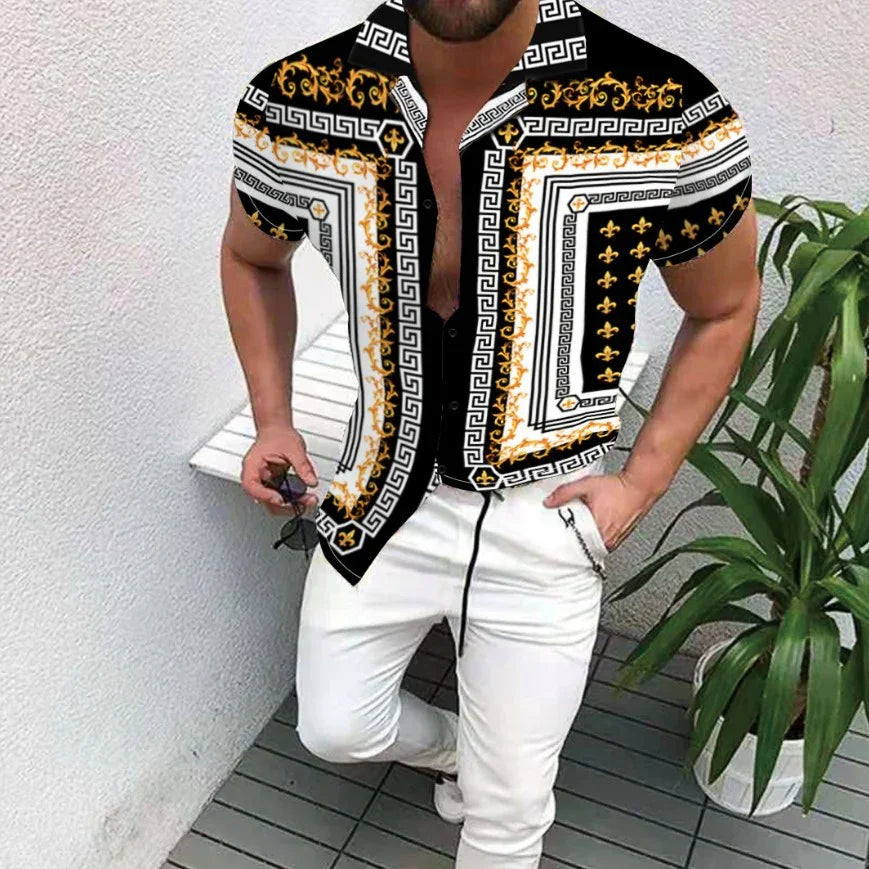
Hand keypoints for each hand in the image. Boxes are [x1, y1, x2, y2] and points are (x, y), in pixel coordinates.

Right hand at [241, 424, 318, 516]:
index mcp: (252, 466)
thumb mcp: (293, 448)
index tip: (280, 499)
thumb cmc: (278, 435)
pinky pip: (281, 496)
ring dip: (291, 504)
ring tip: (308, 500)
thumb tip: (311, 481)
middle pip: (264, 500)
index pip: (252, 486)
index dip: (265, 496)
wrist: (277, 429)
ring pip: (274, 502)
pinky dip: (292, 498)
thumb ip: (302, 466)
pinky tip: (304, 496)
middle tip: (303, 502)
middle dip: (285, 505)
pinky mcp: (273, 484)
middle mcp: (256, 477)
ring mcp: (264, 482)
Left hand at [541, 469, 663, 552]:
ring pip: (594, 546)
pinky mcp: (620, 537)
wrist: (640, 486)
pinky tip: (591, 528)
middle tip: (563, 536)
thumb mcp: (586, 486)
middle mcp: (608, 540)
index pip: (576, 548)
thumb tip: (549, 502)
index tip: (555, 543)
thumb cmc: (618, 488)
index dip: (564, 545)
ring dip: (585, 540)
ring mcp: (615, 540)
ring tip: (577, 531)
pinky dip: (595, 537)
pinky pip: (603, 542)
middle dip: (573, 542)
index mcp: (598, 532)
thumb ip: (565, 493)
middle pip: (584, 548)